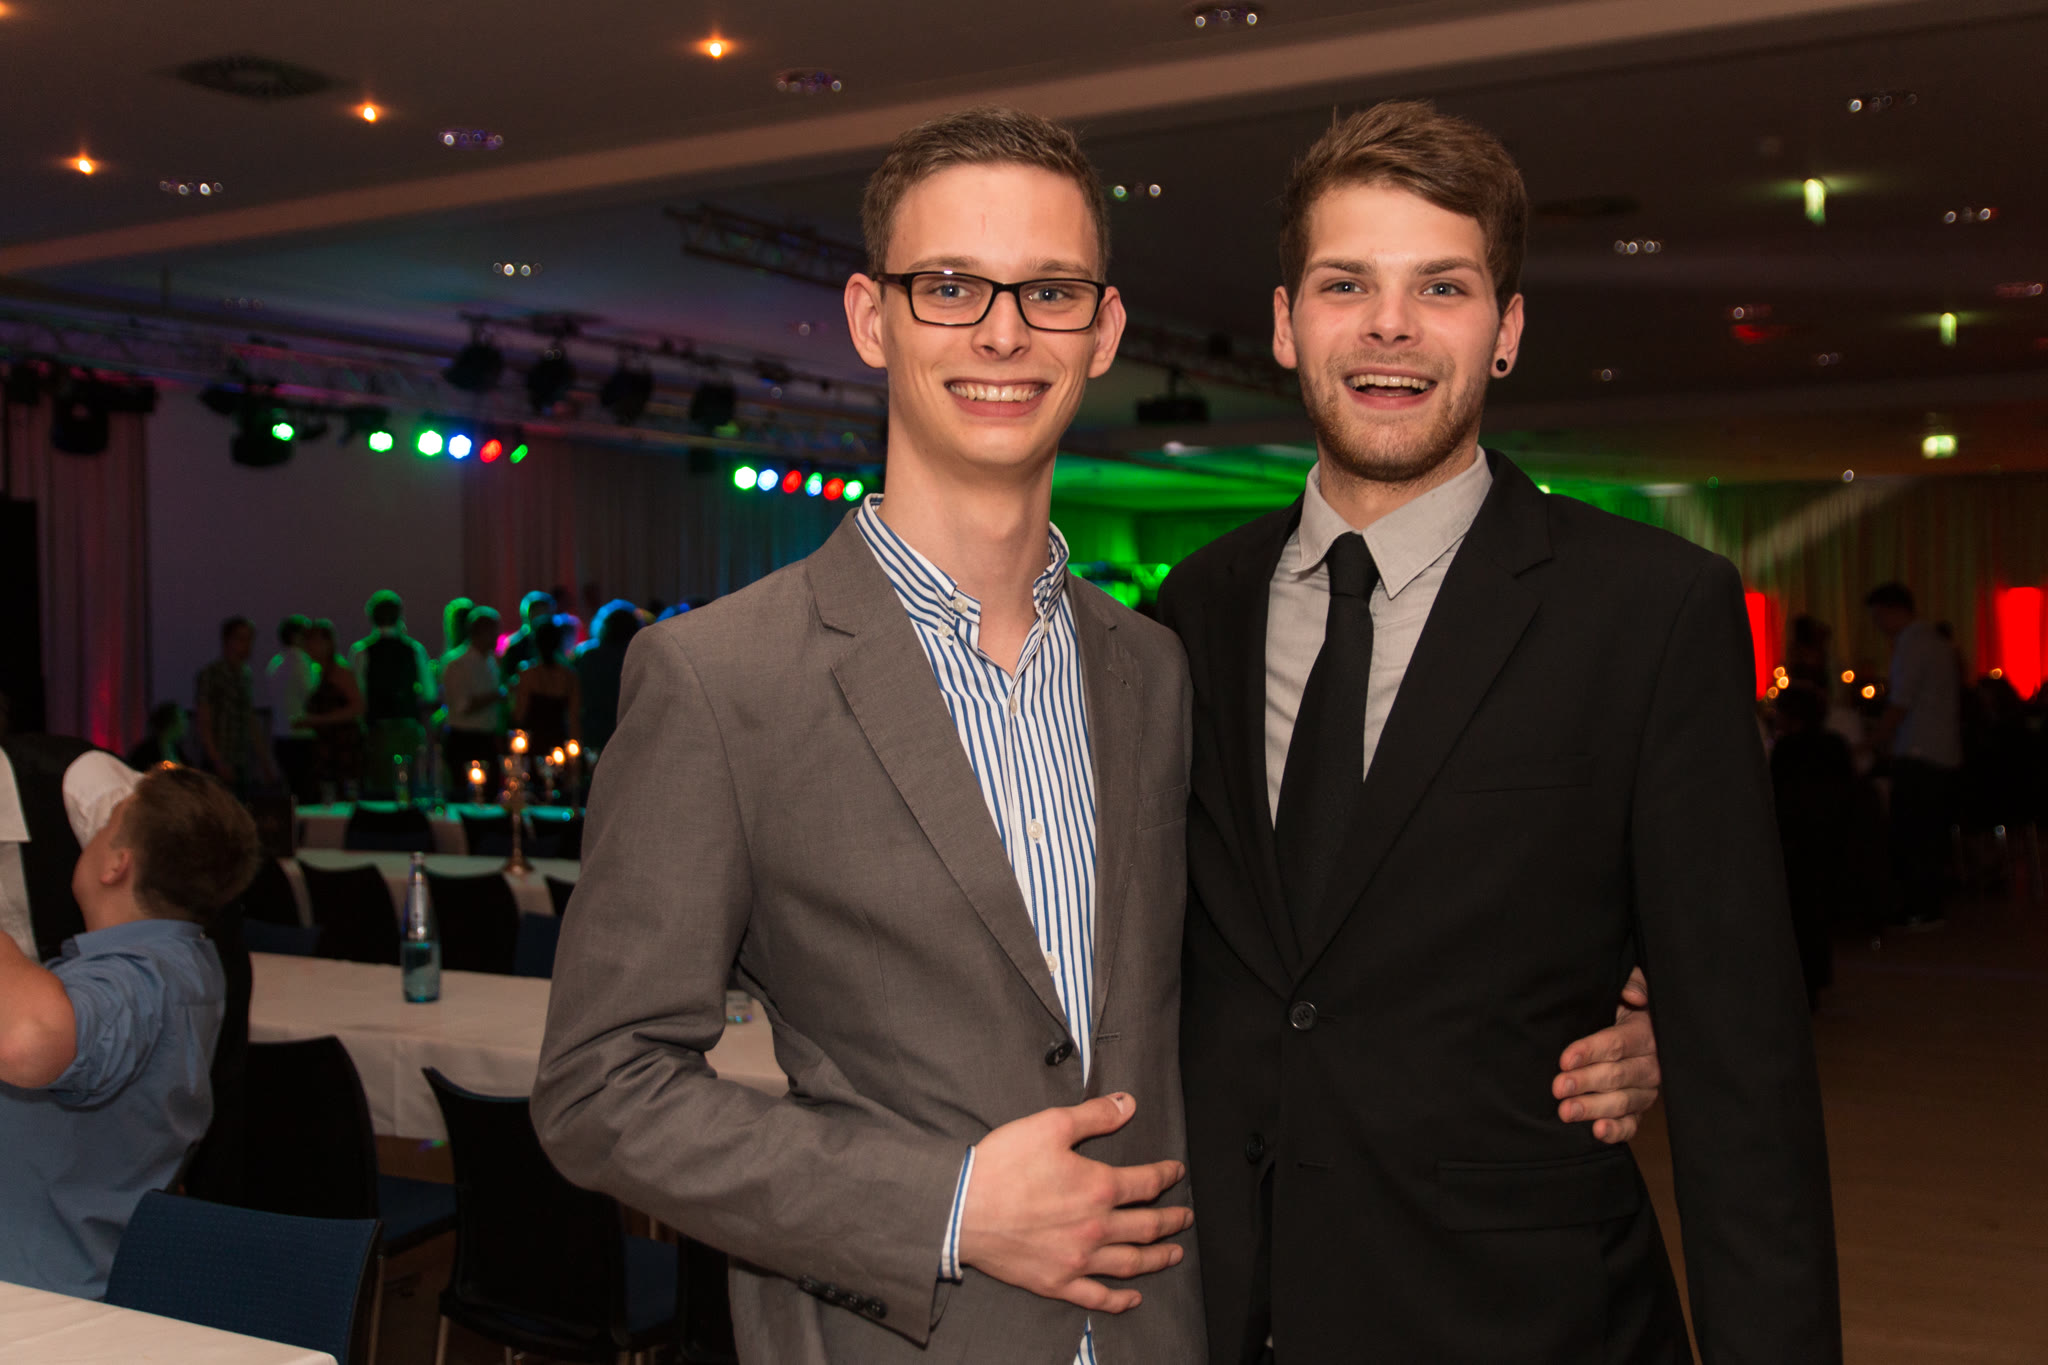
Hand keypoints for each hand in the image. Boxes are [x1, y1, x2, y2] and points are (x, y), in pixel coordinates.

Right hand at [959, 1093, 1191, 1312]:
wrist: (960, 1208)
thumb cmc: (1002, 1165)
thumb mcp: (1051, 1125)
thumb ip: (1095, 1116)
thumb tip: (1129, 1105)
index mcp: (1099, 1188)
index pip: (1146, 1183)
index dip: (1166, 1176)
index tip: (1176, 1173)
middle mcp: (1096, 1228)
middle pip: (1147, 1226)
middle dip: (1172, 1220)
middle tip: (1186, 1218)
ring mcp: (1077, 1260)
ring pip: (1130, 1263)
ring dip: (1157, 1258)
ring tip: (1174, 1254)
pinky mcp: (1055, 1282)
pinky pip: (1096, 1297)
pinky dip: (1119, 1300)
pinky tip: (1132, 1298)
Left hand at [1553, 967, 1660, 1143]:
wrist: (1631, 1035)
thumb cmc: (1618, 1008)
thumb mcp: (1622, 990)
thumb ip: (1630, 983)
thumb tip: (1635, 997)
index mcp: (1645, 1033)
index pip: (1617, 1043)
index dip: (1590, 1051)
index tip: (1564, 1059)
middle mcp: (1650, 1064)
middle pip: (1617, 1075)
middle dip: (1585, 1082)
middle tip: (1558, 1087)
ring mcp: (1646, 1091)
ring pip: (1622, 1102)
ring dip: (1594, 1108)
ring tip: (1566, 1112)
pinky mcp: (1640, 1111)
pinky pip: (1632, 1125)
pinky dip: (1617, 1131)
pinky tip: (1597, 1132)